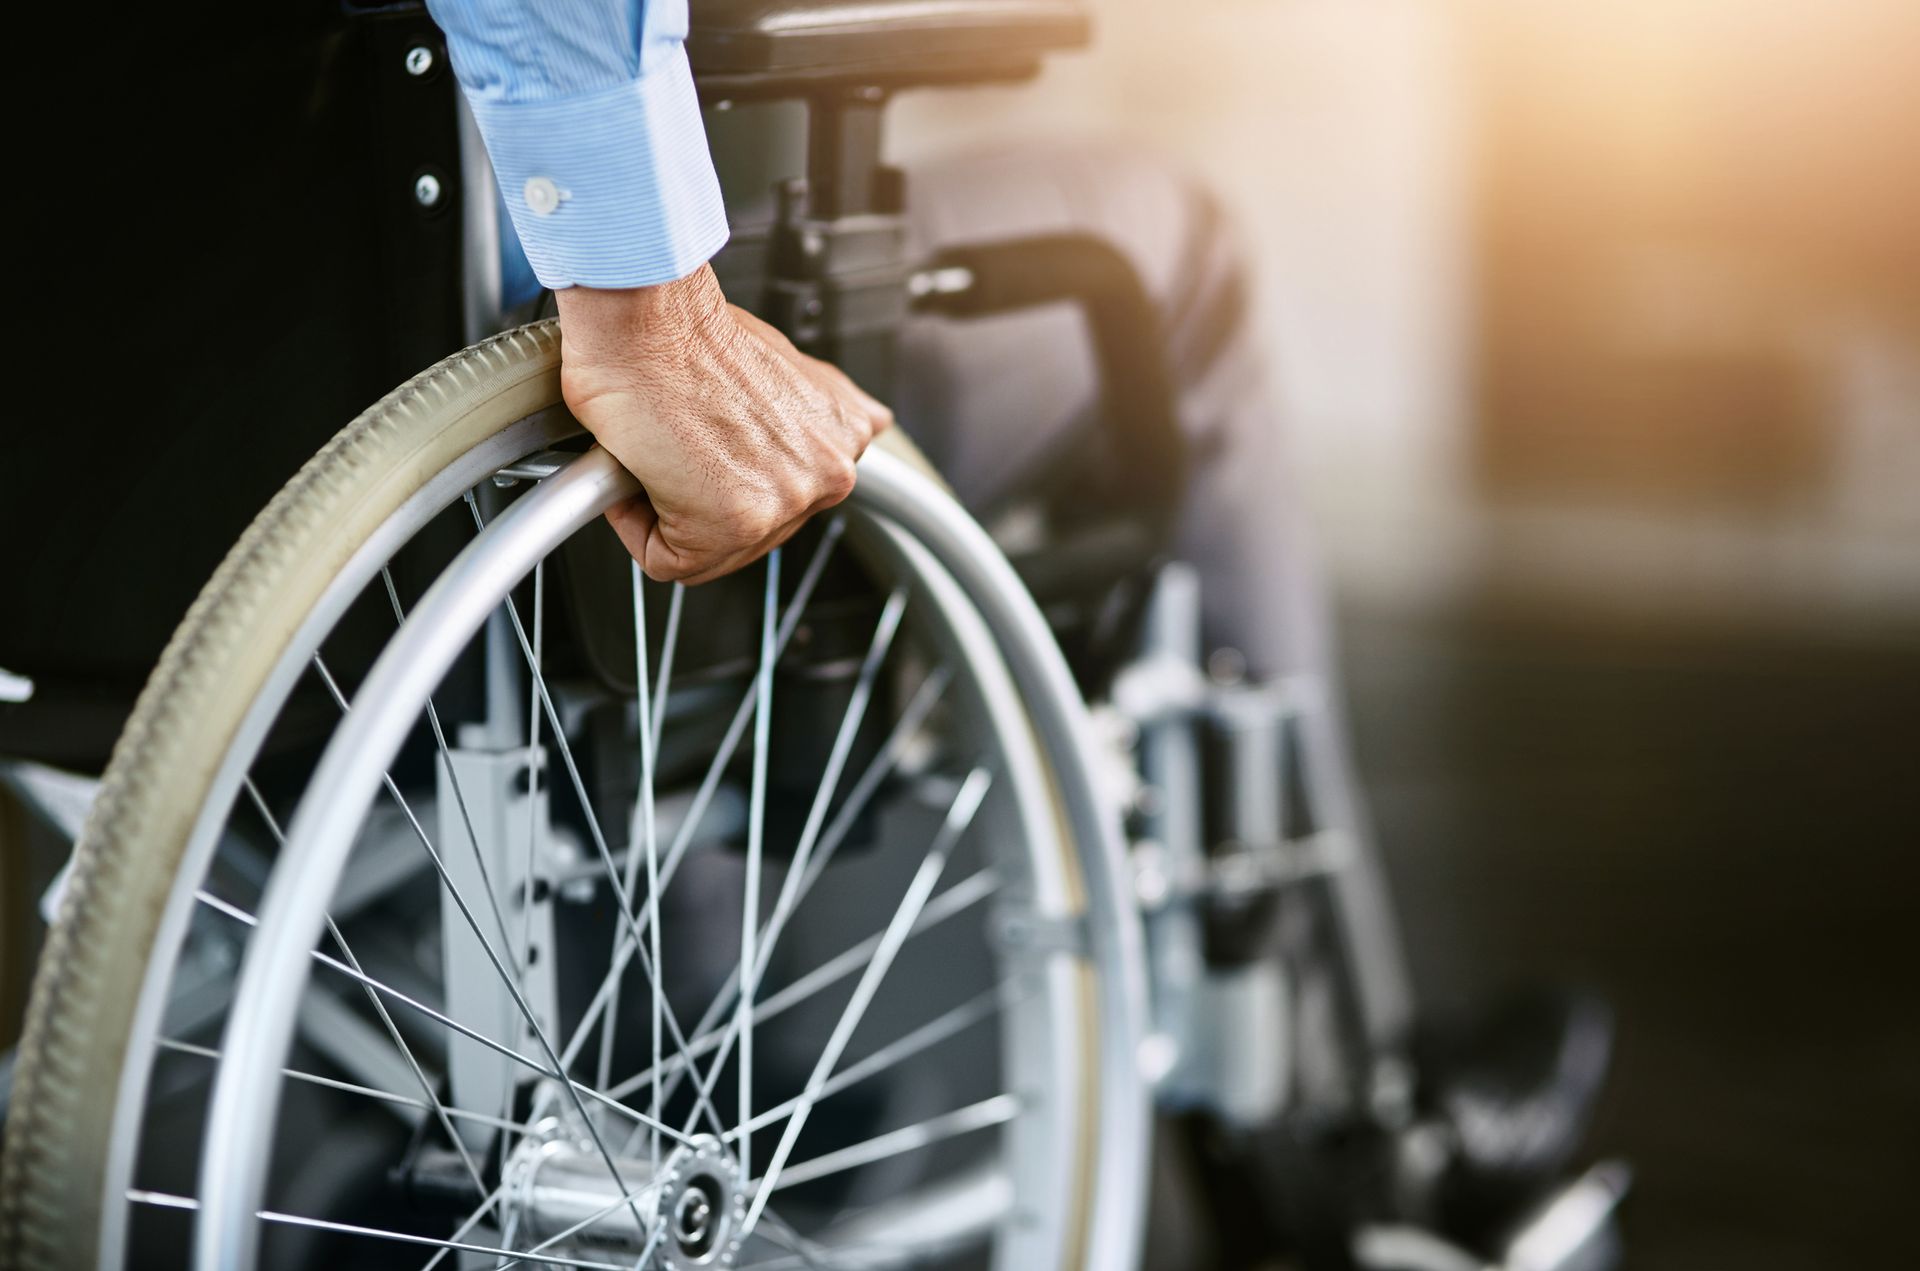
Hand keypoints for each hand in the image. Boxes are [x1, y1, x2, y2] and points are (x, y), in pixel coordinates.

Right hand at [556, 265, 891, 583]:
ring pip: (710, 547)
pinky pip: (668, 559)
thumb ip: (807, 410)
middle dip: (704, 493)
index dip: (723, 474)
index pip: (783, 497)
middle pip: (751, 525)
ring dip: (671, 505)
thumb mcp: (785, 365)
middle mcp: (828, 473)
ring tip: (661, 449)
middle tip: (678, 442)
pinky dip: (636, 522)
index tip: (701, 444)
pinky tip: (641, 468)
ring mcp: (786, 501)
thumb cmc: (687, 330)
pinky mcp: (733, 524)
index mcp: (843, 436)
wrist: (646, 316)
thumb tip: (802, 424)